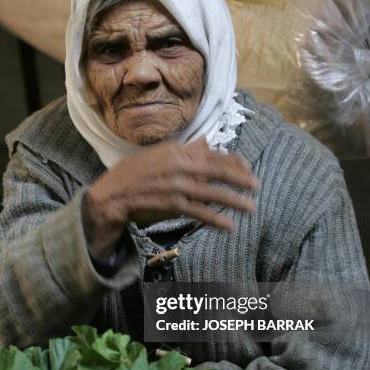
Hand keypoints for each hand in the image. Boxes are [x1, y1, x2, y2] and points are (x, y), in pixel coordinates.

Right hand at [83, 137, 258, 256]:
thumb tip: (206, 144)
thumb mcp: (158, 154)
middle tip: (256, 186)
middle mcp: (180, 166)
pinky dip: (216, 220)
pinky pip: (200, 212)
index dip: (232, 162)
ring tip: (250, 207)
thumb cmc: (133, 173)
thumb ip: (184, 151)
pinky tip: (229, 226)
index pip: (212, 154)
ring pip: (213, 193)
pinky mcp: (173, 205)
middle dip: (240, 179)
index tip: (246, 168)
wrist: (113, 194)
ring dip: (235, 201)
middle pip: (218, 171)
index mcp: (177, 151)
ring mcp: (178, 186)